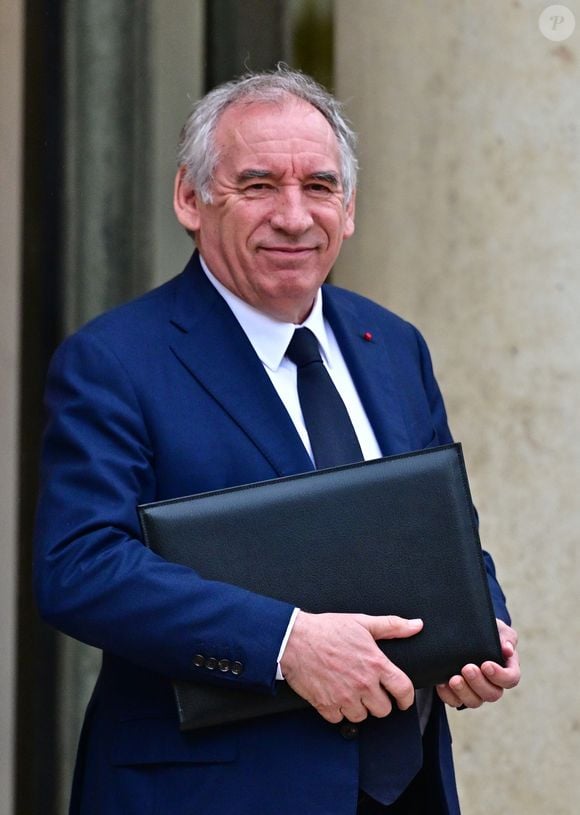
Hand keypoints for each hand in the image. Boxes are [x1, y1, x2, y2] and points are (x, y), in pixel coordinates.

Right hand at [280, 611, 422, 723]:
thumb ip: (392, 626)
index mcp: (375, 664)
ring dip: (358, 708)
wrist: (293, 639)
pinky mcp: (326, 706)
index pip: (403, 690)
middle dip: (378, 702)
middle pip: (383, 709)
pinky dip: (337, 711)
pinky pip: (339, 719)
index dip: (406, 699)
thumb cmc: (327, 629)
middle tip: (369, 691)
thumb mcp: (361, 622)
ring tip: (350, 692)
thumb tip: (416, 625)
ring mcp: (344, 697)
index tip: (402, 700)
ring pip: (362, 717)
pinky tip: (334, 696)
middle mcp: (363, 684)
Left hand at [436, 618, 519, 708]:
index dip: (500, 676)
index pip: (511, 679)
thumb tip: (507, 649)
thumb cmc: (484, 630)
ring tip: (453, 679)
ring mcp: (476, 691)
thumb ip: (505, 636)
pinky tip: (441, 683)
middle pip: (492, 694)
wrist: (462, 631)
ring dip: (464, 692)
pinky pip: (454, 702)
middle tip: (467, 668)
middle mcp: (492, 683)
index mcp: (506, 668)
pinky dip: (448, 695)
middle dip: (479, 683)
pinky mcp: (458, 694)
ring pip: (474, 702)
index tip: (486, 665)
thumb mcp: (496, 628)